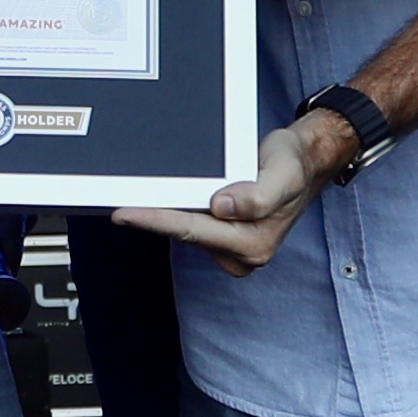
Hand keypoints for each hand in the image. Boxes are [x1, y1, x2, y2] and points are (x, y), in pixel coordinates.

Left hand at [116, 121, 338, 276]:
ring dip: (160, 215)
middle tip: (112, 205)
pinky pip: (191, 225)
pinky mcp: (223, 237)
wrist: (304, 163)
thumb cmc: (292, 165)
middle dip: (150, 220)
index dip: (156, 221)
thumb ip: (259, 194)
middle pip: (184, 233)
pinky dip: (173, 212)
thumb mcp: (284, 173)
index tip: (124, 214)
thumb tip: (223, 207)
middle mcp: (241, 252)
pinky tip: (155, 201)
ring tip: (129, 200)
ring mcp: (231, 248)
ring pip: (185, 230)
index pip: (194, 230)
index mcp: (254, 242)